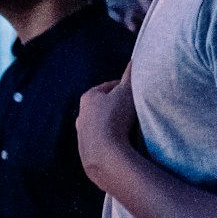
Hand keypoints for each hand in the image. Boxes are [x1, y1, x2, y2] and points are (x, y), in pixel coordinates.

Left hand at [76, 67, 137, 189]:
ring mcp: (82, 137)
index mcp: (88, 98)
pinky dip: (110, 144)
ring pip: (100, 128)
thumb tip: (134, 60)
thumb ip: (130, 75)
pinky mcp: (86, 156)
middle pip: (103, 108)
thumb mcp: (127, 92)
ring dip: (112, 128)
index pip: (109, 88)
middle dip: (116, 108)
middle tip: (133, 112)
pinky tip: (121, 147)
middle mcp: (81, 117)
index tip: (135, 93)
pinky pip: (101, 146)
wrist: (105, 157)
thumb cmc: (116, 118)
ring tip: (129, 132)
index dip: (124, 88)